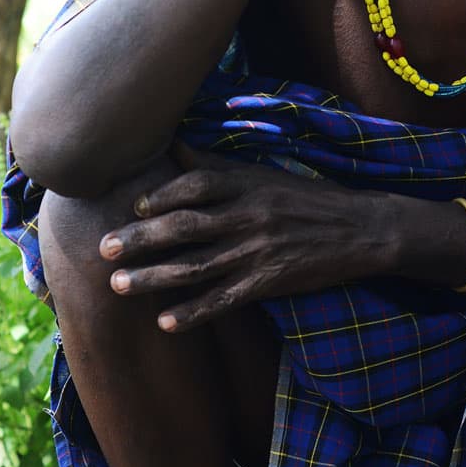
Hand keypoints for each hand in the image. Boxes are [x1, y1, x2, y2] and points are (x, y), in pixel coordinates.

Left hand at [97, 145, 395, 330]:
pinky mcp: (268, 282)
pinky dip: (194, 312)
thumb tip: (172, 144)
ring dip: (153, 277)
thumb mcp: (263, 173)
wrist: (361, 229)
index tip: (132, 208)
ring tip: (118, 285)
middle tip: (104, 249)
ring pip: (195, 266)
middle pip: (185, 227)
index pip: (196, 186)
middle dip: (141, 239)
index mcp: (247, 184)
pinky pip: (223, 299)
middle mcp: (248, 215)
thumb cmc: (306, 198)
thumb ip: (215, 166)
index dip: (161, 197)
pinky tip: (165, 323)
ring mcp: (257, 251)